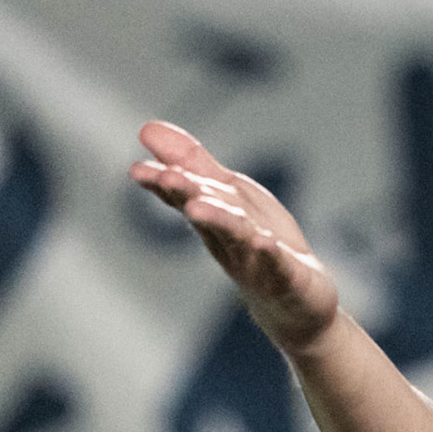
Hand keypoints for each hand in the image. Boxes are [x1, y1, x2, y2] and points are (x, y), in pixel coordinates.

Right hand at [131, 120, 340, 353]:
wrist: (295, 304)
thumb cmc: (258, 246)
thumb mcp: (229, 197)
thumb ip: (193, 165)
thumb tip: (147, 127)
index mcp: (214, 218)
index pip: (186, 197)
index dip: (163, 183)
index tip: (136, 170)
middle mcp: (230, 240)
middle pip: (207, 213)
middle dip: (188, 195)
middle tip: (166, 177)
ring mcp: (259, 262)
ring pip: (237, 237)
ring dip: (219, 221)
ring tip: (199, 207)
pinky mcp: (289, 279)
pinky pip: (278, 266)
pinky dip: (270, 255)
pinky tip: (264, 241)